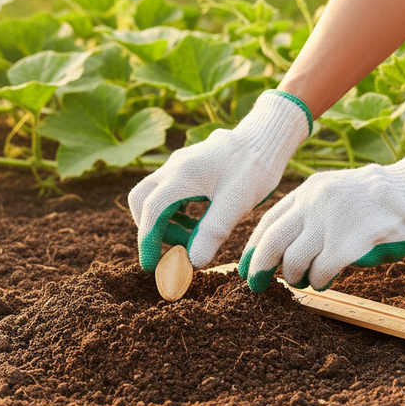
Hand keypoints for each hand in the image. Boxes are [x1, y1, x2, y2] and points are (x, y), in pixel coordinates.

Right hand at [129, 90, 311, 270]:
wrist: (263, 140)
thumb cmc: (254, 170)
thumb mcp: (236, 204)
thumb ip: (212, 232)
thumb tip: (193, 262)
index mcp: (183, 174)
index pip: (152, 209)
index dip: (148, 239)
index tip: (152, 265)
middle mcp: (173, 167)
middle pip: (141, 200)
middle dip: (150, 229)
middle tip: (173, 250)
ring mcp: (176, 165)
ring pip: (152, 196)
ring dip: (163, 222)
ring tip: (191, 239)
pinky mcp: (183, 167)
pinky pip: (165, 192)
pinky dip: (172, 213)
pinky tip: (194, 223)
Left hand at [239, 134, 404, 291]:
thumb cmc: (374, 196)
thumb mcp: (333, 190)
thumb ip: (309, 210)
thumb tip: (284, 244)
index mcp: (307, 191)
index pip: (268, 222)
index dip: (254, 247)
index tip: (247, 264)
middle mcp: (312, 204)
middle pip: (272, 243)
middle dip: (260, 267)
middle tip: (256, 285)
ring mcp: (330, 223)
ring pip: (294, 261)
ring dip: (294, 277)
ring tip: (303, 281)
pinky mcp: (348, 243)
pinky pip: (320, 271)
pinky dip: (317, 281)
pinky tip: (322, 283)